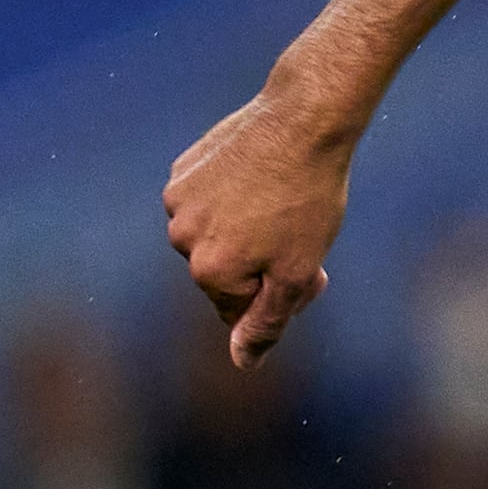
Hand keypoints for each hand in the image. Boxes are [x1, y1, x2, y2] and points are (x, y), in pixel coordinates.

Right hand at [163, 83, 359, 365]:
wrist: (303, 122)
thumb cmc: (308, 200)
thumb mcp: (298, 273)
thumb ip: (266, 323)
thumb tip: (241, 365)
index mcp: (208, 270)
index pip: (240, 308)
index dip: (280, 293)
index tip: (309, 268)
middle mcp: (180, 237)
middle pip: (224, 272)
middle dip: (260, 263)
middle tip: (302, 232)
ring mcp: (178, 199)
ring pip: (215, 234)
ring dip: (246, 229)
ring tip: (281, 201)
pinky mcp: (184, 168)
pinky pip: (209, 198)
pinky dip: (234, 196)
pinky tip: (263, 178)